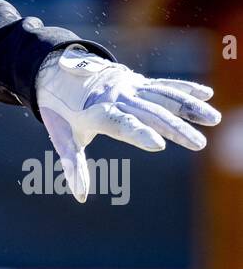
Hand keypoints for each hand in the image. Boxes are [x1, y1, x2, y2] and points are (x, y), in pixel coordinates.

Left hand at [35, 44, 220, 202]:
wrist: (57, 72)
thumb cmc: (60, 110)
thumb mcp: (61, 136)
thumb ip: (73, 164)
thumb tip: (81, 196)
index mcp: (96, 111)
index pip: (119, 123)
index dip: (137, 133)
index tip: (158, 144)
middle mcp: (116, 97)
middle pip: (149, 113)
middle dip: (175, 128)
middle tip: (198, 143)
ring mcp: (129, 87)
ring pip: (163, 96)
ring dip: (188, 106)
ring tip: (212, 119)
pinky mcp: (138, 83)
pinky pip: (163, 86)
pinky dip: (184, 89)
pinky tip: (207, 94)